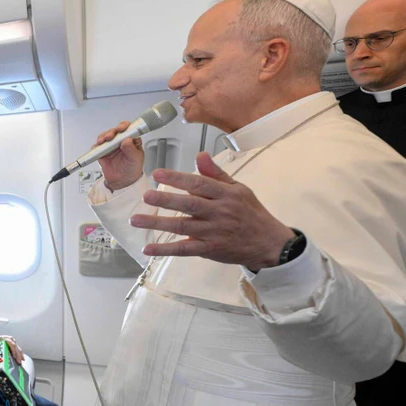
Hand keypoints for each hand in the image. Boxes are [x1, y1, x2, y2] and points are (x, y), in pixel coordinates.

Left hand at [0, 337, 24, 364]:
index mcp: (5, 338)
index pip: (12, 345)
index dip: (14, 351)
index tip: (14, 357)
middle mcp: (10, 339)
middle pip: (16, 348)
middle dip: (18, 355)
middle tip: (19, 362)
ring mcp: (13, 341)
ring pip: (18, 349)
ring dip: (20, 355)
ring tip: (21, 361)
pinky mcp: (14, 343)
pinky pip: (18, 349)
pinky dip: (20, 354)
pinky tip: (22, 359)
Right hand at [94, 121, 144, 190]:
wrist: (122, 182)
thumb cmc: (132, 169)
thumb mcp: (135, 159)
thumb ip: (131, 149)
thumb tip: (127, 140)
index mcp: (131, 140)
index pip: (128, 128)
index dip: (124, 126)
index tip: (122, 128)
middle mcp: (120, 141)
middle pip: (115, 131)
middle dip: (112, 132)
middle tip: (110, 136)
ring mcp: (110, 146)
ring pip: (105, 136)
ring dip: (103, 137)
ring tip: (103, 141)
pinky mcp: (102, 152)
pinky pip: (97, 147)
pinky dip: (96, 146)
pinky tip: (98, 147)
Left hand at [132, 153, 296, 270]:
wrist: (269, 243)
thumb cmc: (250, 213)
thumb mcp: (238, 189)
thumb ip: (216, 174)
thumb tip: (200, 155)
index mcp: (226, 194)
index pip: (199, 184)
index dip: (178, 178)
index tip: (157, 173)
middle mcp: (220, 212)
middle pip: (190, 205)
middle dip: (166, 199)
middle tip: (146, 196)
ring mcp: (214, 232)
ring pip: (183, 227)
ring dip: (158, 223)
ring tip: (136, 220)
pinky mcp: (210, 249)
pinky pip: (185, 249)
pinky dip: (166, 250)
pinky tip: (148, 248)